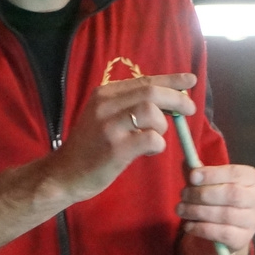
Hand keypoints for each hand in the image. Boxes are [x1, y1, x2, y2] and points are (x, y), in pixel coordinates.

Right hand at [44, 73, 196, 203]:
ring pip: (151, 111)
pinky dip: (158, 144)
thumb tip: (169, 101)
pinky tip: (150, 151)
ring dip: (162, 124)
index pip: (145, 80)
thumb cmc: (90, 147)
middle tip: (190, 110)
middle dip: (176, 99)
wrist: (64, 174)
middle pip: (151, 92)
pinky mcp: (115, 148)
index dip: (172, 80)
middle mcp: (105, 104)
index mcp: (105, 94)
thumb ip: (130, 106)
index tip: (190, 81)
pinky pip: (150, 139)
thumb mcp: (104, 117)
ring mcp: (109, 126)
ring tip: (157, 136)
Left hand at [179, 163, 254, 252]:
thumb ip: (200, 173)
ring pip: (226, 215)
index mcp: (253, 179)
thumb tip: (187, 164)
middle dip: (203, 194)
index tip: (192, 176)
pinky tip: (189, 225)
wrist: (226, 228)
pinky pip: (222, 234)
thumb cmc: (218, 197)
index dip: (213, 174)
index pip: (236, 173)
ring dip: (198, 211)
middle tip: (183, 195)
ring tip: (181, 209)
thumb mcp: (210, 182)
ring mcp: (254, 221)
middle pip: (232, 194)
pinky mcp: (244, 239)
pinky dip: (202, 229)